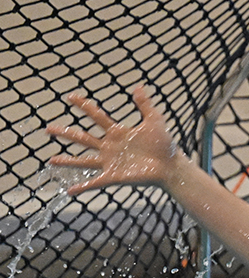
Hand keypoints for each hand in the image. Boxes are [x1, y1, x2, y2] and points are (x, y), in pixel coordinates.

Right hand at [45, 85, 181, 194]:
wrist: (171, 166)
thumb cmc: (164, 145)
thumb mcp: (154, 121)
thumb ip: (145, 105)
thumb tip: (138, 86)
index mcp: (117, 133)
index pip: (97, 116)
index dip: (84, 106)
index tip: (70, 97)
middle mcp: (109, 147)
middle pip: (83, 138)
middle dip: (65, 133)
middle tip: (48, 129)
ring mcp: (110, 162)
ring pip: (83, 160)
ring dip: (67, 161)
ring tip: (51, 160)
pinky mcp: (114, 176)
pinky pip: (95, 182)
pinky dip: (82, 187)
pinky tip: (69, 191)